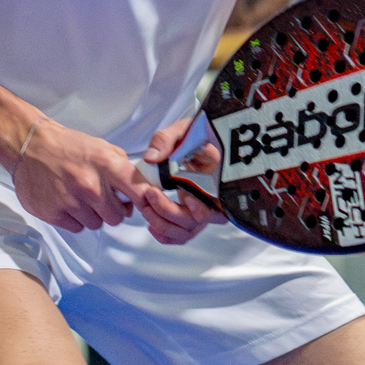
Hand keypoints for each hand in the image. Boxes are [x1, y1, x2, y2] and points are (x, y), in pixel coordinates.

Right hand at [12, 119, 198, 239]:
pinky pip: (77, 228)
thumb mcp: (102, 147)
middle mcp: (90, 185)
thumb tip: (141, 189)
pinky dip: (74, 218)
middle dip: (113, 210)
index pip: (140, 192)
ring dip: (92, 214)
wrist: (31, 146)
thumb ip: (123, 168)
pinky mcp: (53, 213)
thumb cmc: (69, 146)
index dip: (145, 201)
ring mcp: (71, 201)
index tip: (144, 204)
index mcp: (106, 165)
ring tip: (80, 196)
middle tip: (102, 198)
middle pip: (118, 217)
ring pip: (96, 224)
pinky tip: (67, 201)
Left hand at [142, 117, 228, 244]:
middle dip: (169, 212)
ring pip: (186, 231)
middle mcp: (213, 199)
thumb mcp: (181, 131)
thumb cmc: (193, 137)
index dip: (200, 210)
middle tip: (150, 194)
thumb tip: (151, 158)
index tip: (186, 199)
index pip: (216, 205)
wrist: (196, 143)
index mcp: (217, 179)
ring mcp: (202, 209)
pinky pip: (181, 234)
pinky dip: (165, 234)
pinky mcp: (191, 215)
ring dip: (163, 224)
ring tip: (146, 208)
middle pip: (195, 222)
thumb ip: (165, 140)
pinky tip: (152, 223)